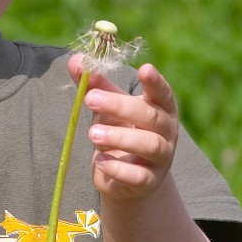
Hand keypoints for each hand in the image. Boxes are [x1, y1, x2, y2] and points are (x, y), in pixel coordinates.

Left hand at [68, 55, 178, 202]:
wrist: (125, 176)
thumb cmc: (120, 130)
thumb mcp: (109, 107)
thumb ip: (94, 84)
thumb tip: (74, 60)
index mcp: (161, 108)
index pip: (163, 93)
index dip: (155, 82)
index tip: (144, 68)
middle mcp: (167, 131)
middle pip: (150, 116)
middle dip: (119, 106)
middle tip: (90, 99)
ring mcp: (161, 158)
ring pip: (149, 145)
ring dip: (120, 137)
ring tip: (92, 133)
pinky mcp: (150, 181)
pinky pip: (139, 176)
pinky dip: (118, 168)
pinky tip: (100, 160)